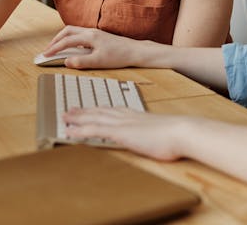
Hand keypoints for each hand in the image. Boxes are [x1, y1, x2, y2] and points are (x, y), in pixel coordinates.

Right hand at [41, 25, 144, 68]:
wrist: (135, 51)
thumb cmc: (119, 56)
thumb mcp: (99, 62)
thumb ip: (81, 62)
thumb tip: (66, 62)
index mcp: (89, 37)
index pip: (66, 41)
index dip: (54, 48)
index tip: (45, 55)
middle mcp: (91, 32)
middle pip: (67, 31)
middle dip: (55, 40)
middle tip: (48, 50)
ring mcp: (95, 32)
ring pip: (73, 31)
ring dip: (63, 38)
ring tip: (57, 47)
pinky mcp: (98, 36)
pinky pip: (80, 34)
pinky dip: (71, 38)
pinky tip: (73, 47)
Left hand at [63, 107, 188, 160]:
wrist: (181, 131)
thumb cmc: (176, 135)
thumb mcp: (161, 132)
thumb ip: (153, 133)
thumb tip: (154, 138)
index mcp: (135, 115)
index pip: (112, 110)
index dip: (98, 110)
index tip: (89, 108)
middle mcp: (125, 116)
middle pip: (99, 111)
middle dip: (83, 111)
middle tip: (70, 110)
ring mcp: (121, 123)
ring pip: (93, 118)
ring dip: (77, 118)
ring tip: (65, 118)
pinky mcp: (120, 133)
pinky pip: (94, 130)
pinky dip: (80, 130)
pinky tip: (69, 132)